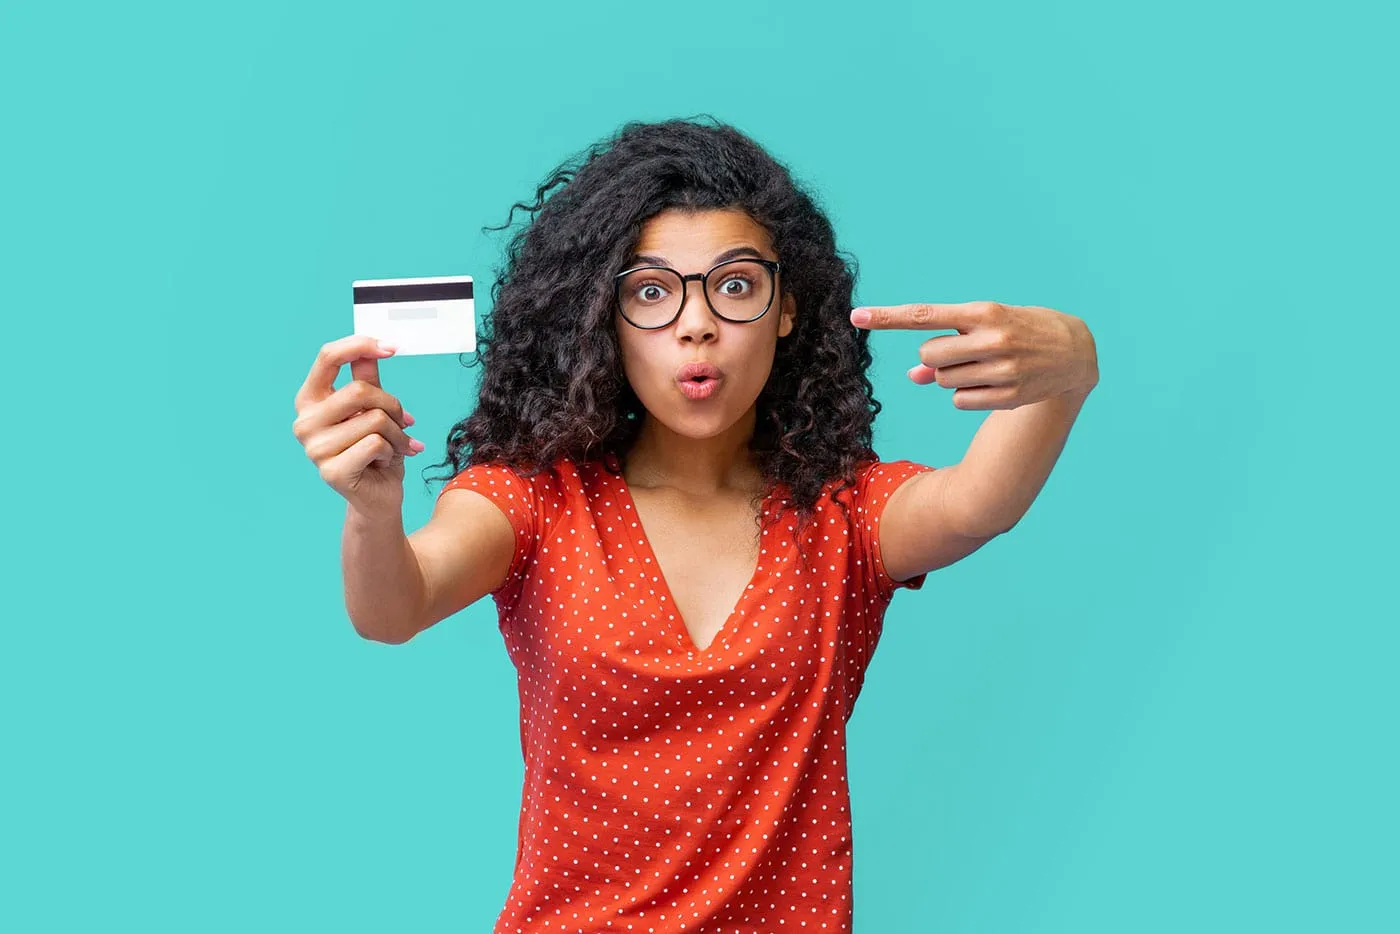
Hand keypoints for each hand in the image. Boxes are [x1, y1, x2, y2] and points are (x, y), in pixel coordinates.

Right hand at [292, 334, 423, 514]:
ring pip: (374, 419)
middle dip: (392, 405)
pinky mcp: (331, 471)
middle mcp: (304, 422)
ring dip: (397, 433)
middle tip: (403, 422)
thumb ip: (368, 378)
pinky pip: (376, 444)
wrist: (379, 496)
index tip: (392, 348)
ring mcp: (314, 449)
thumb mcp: (374, 409)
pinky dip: (392, 451)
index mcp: (309, 400)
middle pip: (360, 390)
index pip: (327, 357)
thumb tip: (373, 347)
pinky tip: (386, 462)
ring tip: (394, 447)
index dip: (360, 346)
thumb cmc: (376, 450)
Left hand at [850, 301, 1098, 409]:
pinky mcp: (1007, 395)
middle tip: (963, 351)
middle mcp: (992, 339)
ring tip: (984, 365)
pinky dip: (966, 395)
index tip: (855, 316)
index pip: (925, 315)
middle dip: (936, 357)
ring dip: (951, 376)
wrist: (1074, 350)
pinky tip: (992, 383)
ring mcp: (1001, 369)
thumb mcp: (985, 326)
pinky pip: (958, 401)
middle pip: (928, 355)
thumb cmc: (1018, 330)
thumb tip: (912, 376)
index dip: (887, 317)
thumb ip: (946, 344)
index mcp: (983, 312)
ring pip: (941, 381)